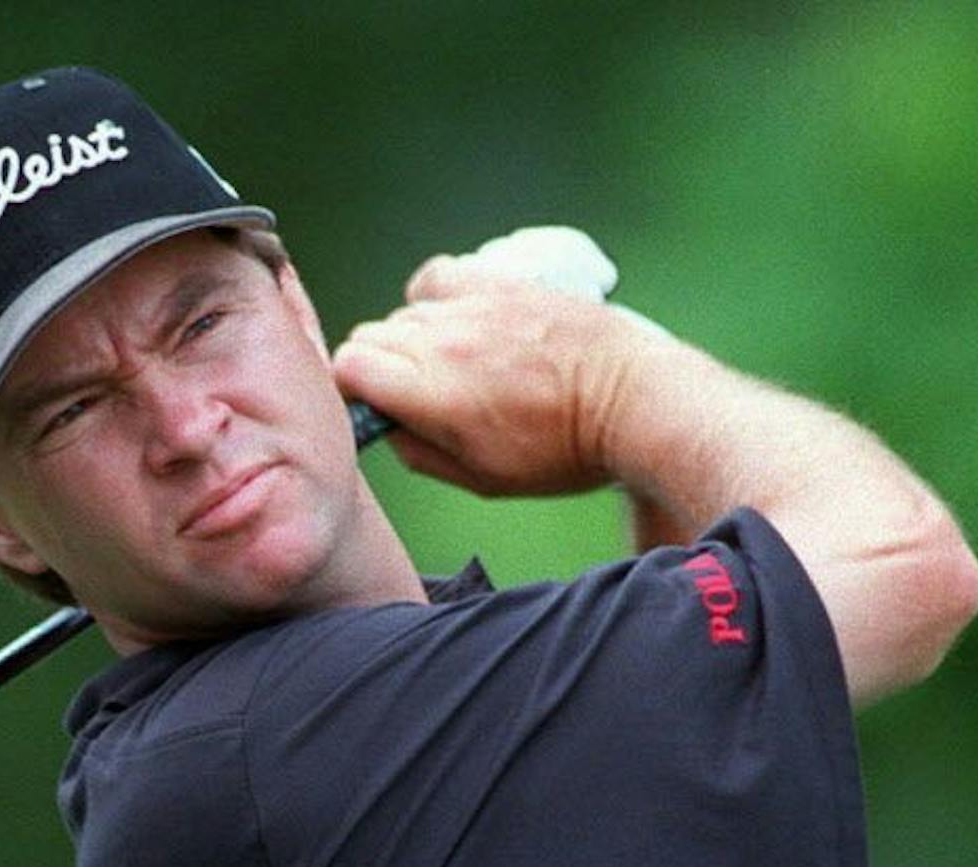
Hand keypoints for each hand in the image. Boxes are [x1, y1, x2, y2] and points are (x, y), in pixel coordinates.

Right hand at [332, 231, 666, 497]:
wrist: (629, 402)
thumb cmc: (562, 450)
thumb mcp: (482, 480)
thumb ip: (418, 454)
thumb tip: (388, 426)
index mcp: (430, 393)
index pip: (348, 367)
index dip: (351, 390)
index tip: (373, 405)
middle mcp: (443, 341)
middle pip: (370, 336)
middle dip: (378, 367)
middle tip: (414, 393)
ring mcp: (471, 305)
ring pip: (402, 311)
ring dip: (410, 337)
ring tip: (447, 363)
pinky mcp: (500, 282)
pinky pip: (438, 275)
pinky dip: (433, 295)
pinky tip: (454, 318)